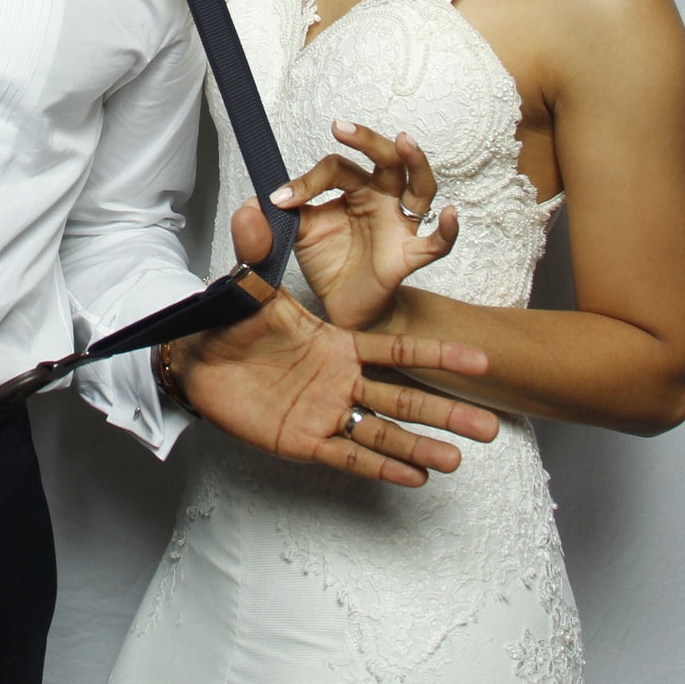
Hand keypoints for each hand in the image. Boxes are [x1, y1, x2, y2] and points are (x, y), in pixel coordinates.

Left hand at [174, 202, 494, 486]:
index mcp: (336, 345)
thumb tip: (256, 204)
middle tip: (489, 426)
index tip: (479, 358)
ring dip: (420, 447)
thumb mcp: (249, 287)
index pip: (394, 352)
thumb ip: (258, 250)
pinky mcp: (303, 440)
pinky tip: (413, 479)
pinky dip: (380, 467)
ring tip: (459, 460)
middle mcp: (339, 380)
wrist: (195, 358)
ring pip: (381, 431)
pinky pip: (347, 456)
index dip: (435, 356)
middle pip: (401, 398)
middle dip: (444, 412)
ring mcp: (324, 412)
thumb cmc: (228, 323)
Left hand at [274, 121, 458, 329]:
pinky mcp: (408, 257)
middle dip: (366, 140)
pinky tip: (452, 214)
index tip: (279, 200)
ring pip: (419, 187)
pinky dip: (448, 229)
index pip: (337, 168)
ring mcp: (399, 226)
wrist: (345, 306)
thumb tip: (249, 203)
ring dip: (414, 162)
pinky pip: (436, 243)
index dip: (307, 180)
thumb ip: (276, 217)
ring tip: (405, 142)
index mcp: (354, 190)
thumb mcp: (297, 234)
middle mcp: (381, 200)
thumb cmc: (330, 262)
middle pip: (384, 160)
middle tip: (340, 128)